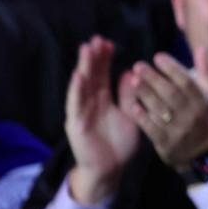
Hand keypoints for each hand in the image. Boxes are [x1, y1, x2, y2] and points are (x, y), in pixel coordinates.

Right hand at [64, 37, 139, 203]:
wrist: (111, 170)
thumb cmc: (120, 143)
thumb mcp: (131, 114)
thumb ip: (129, 95)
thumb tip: (130, 72)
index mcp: (104, 100)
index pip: (103, 75)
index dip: (105, 59)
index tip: (109, 43)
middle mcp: (91, 103)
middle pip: (91, 76)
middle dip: (93, 58)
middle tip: (96, 39)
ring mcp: (82, 112)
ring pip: (82, 86)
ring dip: (83, 68)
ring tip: (86, 50)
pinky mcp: (76, 124)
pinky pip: (76, 105)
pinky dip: (76, 90)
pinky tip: (78, 76)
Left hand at [127, 51, 207, 171]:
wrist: (205, 156)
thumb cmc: (206, 120)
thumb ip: (205, 73)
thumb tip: (200, 49)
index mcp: (203, 102)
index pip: (187, 81)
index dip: (172, 68)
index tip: (158, 56)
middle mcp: (192, 115)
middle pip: (171, 93)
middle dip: (154, 78)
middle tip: (138, 65)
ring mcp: (179, 131)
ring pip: (161, 110)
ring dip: (145, 94)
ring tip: (132, 81)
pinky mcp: (167, 145)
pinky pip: (152, 129)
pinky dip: (143, 117)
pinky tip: (133, 106)